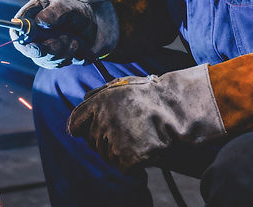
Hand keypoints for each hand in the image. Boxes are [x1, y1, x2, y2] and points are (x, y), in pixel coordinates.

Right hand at [11, 0, 117, 68]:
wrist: (97, 24)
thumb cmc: (78, 10)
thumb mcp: (67, 5)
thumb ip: (54, 12)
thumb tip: (39, 22)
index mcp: (32, 14)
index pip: (16, 29)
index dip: (22, 39)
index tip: (35, 44)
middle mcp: (34, 32)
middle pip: (29, 49)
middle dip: (49, 47)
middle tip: (66, 39)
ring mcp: (43, 47)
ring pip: (45, 58)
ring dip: (64, 49)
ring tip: (75, 38)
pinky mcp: (53, 58)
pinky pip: (57, 64)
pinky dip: (70, 55)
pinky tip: (78, 45)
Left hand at [66, 64, 222, 171]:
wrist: (177, 109)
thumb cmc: (151, 95)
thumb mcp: (121, 84)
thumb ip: (99, 93)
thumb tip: (84, 99)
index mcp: (97, 103)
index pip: (75, 123)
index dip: (81, 130)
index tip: (88, 134)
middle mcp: (102, 121)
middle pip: (94, 143)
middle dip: (106, 142)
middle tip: (128, 134)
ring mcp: (114, 140)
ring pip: (108, 157)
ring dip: (121, 153)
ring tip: (141, 138)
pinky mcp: (127, 157)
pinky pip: (124, 168)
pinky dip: (135, 165)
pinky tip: (146, 151)